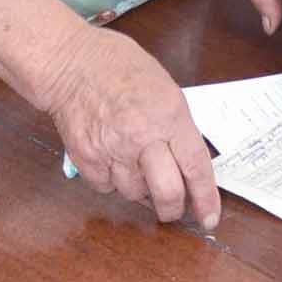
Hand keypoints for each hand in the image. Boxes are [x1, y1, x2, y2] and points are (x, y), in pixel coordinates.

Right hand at [42, 26, 219, 229]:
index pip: (195, 167)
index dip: (205, 198)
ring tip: (136, 166)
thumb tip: (188, 164)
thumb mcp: (166, 89)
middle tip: (173, 208)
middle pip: (166, 192)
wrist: (71, 63)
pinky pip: (106, 187)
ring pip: (134, 194)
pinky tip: (112, 158)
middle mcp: (142, 137)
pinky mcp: (86, 159)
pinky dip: (112, 181)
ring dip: (141, 190)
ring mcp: (112, 150)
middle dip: (173, 209)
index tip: (210, 217)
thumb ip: (178, 128)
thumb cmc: (121, 68)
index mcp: (170, 116)